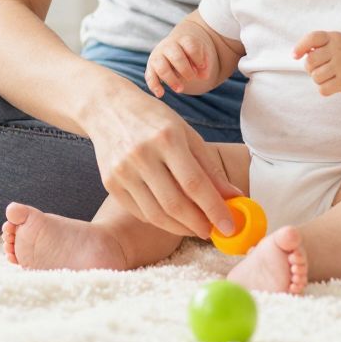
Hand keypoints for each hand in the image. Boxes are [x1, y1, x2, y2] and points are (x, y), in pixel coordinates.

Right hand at [89, 78, 244, 238]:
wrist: (107, 109)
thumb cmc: (154, 120)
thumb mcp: (187, 134)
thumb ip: (209, 167)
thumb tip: (233, 196)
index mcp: (166, 138)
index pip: (194, 183)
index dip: (214, 209)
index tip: (229, 227)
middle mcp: (142, 155)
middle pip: (174, 203)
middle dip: (198, 224)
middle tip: (214, 232)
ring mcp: (122, 171)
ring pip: (156, 214)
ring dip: (181, 228)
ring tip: (196, 228)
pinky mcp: (110, 184)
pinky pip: (140, 212)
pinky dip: (160, 220)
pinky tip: (173, 219)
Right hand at [146, 28, 219, 97]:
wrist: (177, 46)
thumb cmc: (192, 53)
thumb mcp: (201, 55)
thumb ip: (204, 64)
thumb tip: (204, 76)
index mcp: (183, 40)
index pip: (190, 46)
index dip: (198, 58)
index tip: (203, 67)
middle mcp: (169, 46)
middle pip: (176, 56)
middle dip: (185, 69)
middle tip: (192, 78)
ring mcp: (158, 56)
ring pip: (161, 66)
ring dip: (171, 79)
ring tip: (180, 89)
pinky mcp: (151, 68)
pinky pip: (149, 76)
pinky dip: (154, 85)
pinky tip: (161, 94)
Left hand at [294, 30, 340, 96]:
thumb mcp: (333, 42)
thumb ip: (316, 45)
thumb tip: (295, 54)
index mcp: (333, 37)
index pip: (313, 38)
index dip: (300, 47)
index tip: (294, 56)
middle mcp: (338, 50)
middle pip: (310, 61)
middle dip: (310, 68)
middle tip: (319, 68)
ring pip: (315, 77)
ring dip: (318, 79)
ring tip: (328, 75)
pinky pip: (323, 89)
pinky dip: (324, 89)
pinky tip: (333, 84)